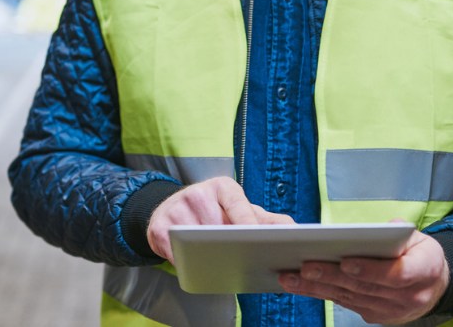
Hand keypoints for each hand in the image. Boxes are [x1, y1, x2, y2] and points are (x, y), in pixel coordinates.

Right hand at [146, 176, 293, 260]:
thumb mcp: (239, 209)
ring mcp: (176, 209)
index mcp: (222, 187)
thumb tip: (294, 230)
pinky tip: (194, 264)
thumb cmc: (212, 212)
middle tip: (242, 259)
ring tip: (218, 264)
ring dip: (207, 255)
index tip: (256, 239)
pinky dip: (186, 261)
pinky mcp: (158, 226)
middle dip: (228, 244)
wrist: (169, 210)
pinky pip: (176, 250)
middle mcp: (198, 193)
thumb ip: (266, 220)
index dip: (247, 222)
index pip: (238, 203)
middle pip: (217, 225)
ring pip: (196, 240)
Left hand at [278, 226, 448, 323]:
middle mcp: (410, 297)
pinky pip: (347, 305)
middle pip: (365, 287)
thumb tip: (372, 232)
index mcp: (425, 271)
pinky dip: (324, 294)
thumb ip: (398, 231)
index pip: (396, 274)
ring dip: (318, 289)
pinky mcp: (378, 316)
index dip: (370, 269)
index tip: (345, 262)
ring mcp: (393, 311)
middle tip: (304, 267)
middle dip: (331, 277)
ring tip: (291, 277)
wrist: (435, 285)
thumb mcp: (418, 237)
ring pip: (350, 298)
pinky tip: (302, 286)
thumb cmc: (421, 254)